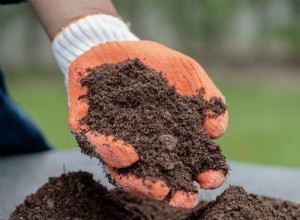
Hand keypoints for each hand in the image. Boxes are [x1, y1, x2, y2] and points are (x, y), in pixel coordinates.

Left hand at [68, 40, 227, 208]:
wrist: (114, 45)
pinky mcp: (88, 128)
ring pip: (126, 169)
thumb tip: (216, 130)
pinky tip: (128, 153)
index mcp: (166, 133)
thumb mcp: (187, 73)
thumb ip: (206, 97)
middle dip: (173, 188)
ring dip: (142, 181)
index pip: (187, 159)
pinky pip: (97, 142)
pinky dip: (112, 149)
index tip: (212, 177)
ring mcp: (113, 138)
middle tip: (185, 199)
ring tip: (159, 188)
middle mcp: (140, 142)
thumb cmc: (155, 62)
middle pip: (157, 173)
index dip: (202, 170)